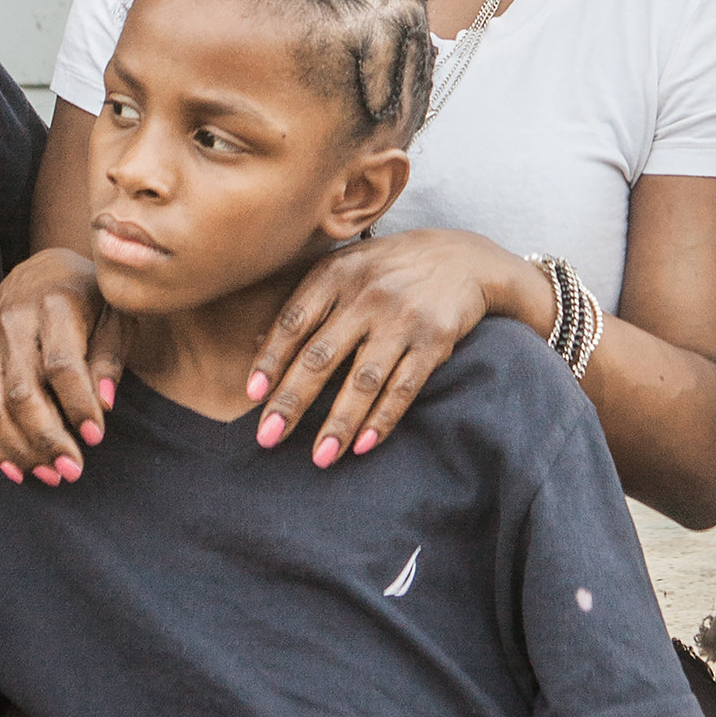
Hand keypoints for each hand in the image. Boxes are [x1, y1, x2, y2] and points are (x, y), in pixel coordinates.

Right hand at [0, 248, 128, 482]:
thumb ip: (111, 357)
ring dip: (22, 450)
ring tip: (51, 476)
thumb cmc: (90, 299)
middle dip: (48, 439)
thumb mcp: (115, 315)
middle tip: (72, 471)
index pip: (61, 364)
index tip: (96, 438)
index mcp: (55, 304)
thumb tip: (104, 404)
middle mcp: (13, 321)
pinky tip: (17, 471)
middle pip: (23, 392)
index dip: (78, 405)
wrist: (40, 271)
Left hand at [246, 230, 540, 466]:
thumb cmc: (389, 268)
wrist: (463, 258)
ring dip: (339, 423)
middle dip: (292, 401)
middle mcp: (366, 295)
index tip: (253, 395)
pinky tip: (362, 445)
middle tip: (267, 438)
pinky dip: (382, 419)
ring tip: (319, 458)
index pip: (294, 322)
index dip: (270, 360)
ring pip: (363, 380)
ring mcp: (402, 318)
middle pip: (321, 356)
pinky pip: (403, 387)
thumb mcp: (346, 268)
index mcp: (336, 273)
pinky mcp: (434, 340)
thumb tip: (252, 342)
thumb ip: (307, 303)